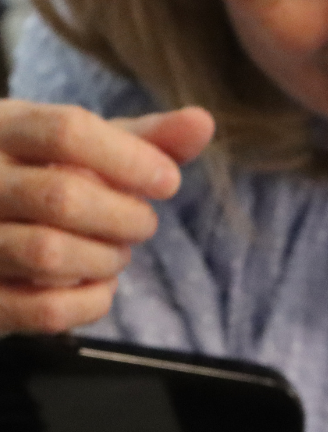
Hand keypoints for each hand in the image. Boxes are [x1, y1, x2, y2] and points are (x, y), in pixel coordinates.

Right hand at [0, 100, 213, 332]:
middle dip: (125, 219)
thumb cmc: (45, 183)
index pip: (65, 131)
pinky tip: (98, 286)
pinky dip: (92, 301)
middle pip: (64, 196)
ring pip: (50, 254)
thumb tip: (203, 122)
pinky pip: (48, 309)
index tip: (169, 182)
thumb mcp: (83, 151)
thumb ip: (143, 140)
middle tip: (142, 225)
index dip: (131, 159)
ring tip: (115, 254)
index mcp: (0, 128)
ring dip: (106, 260)